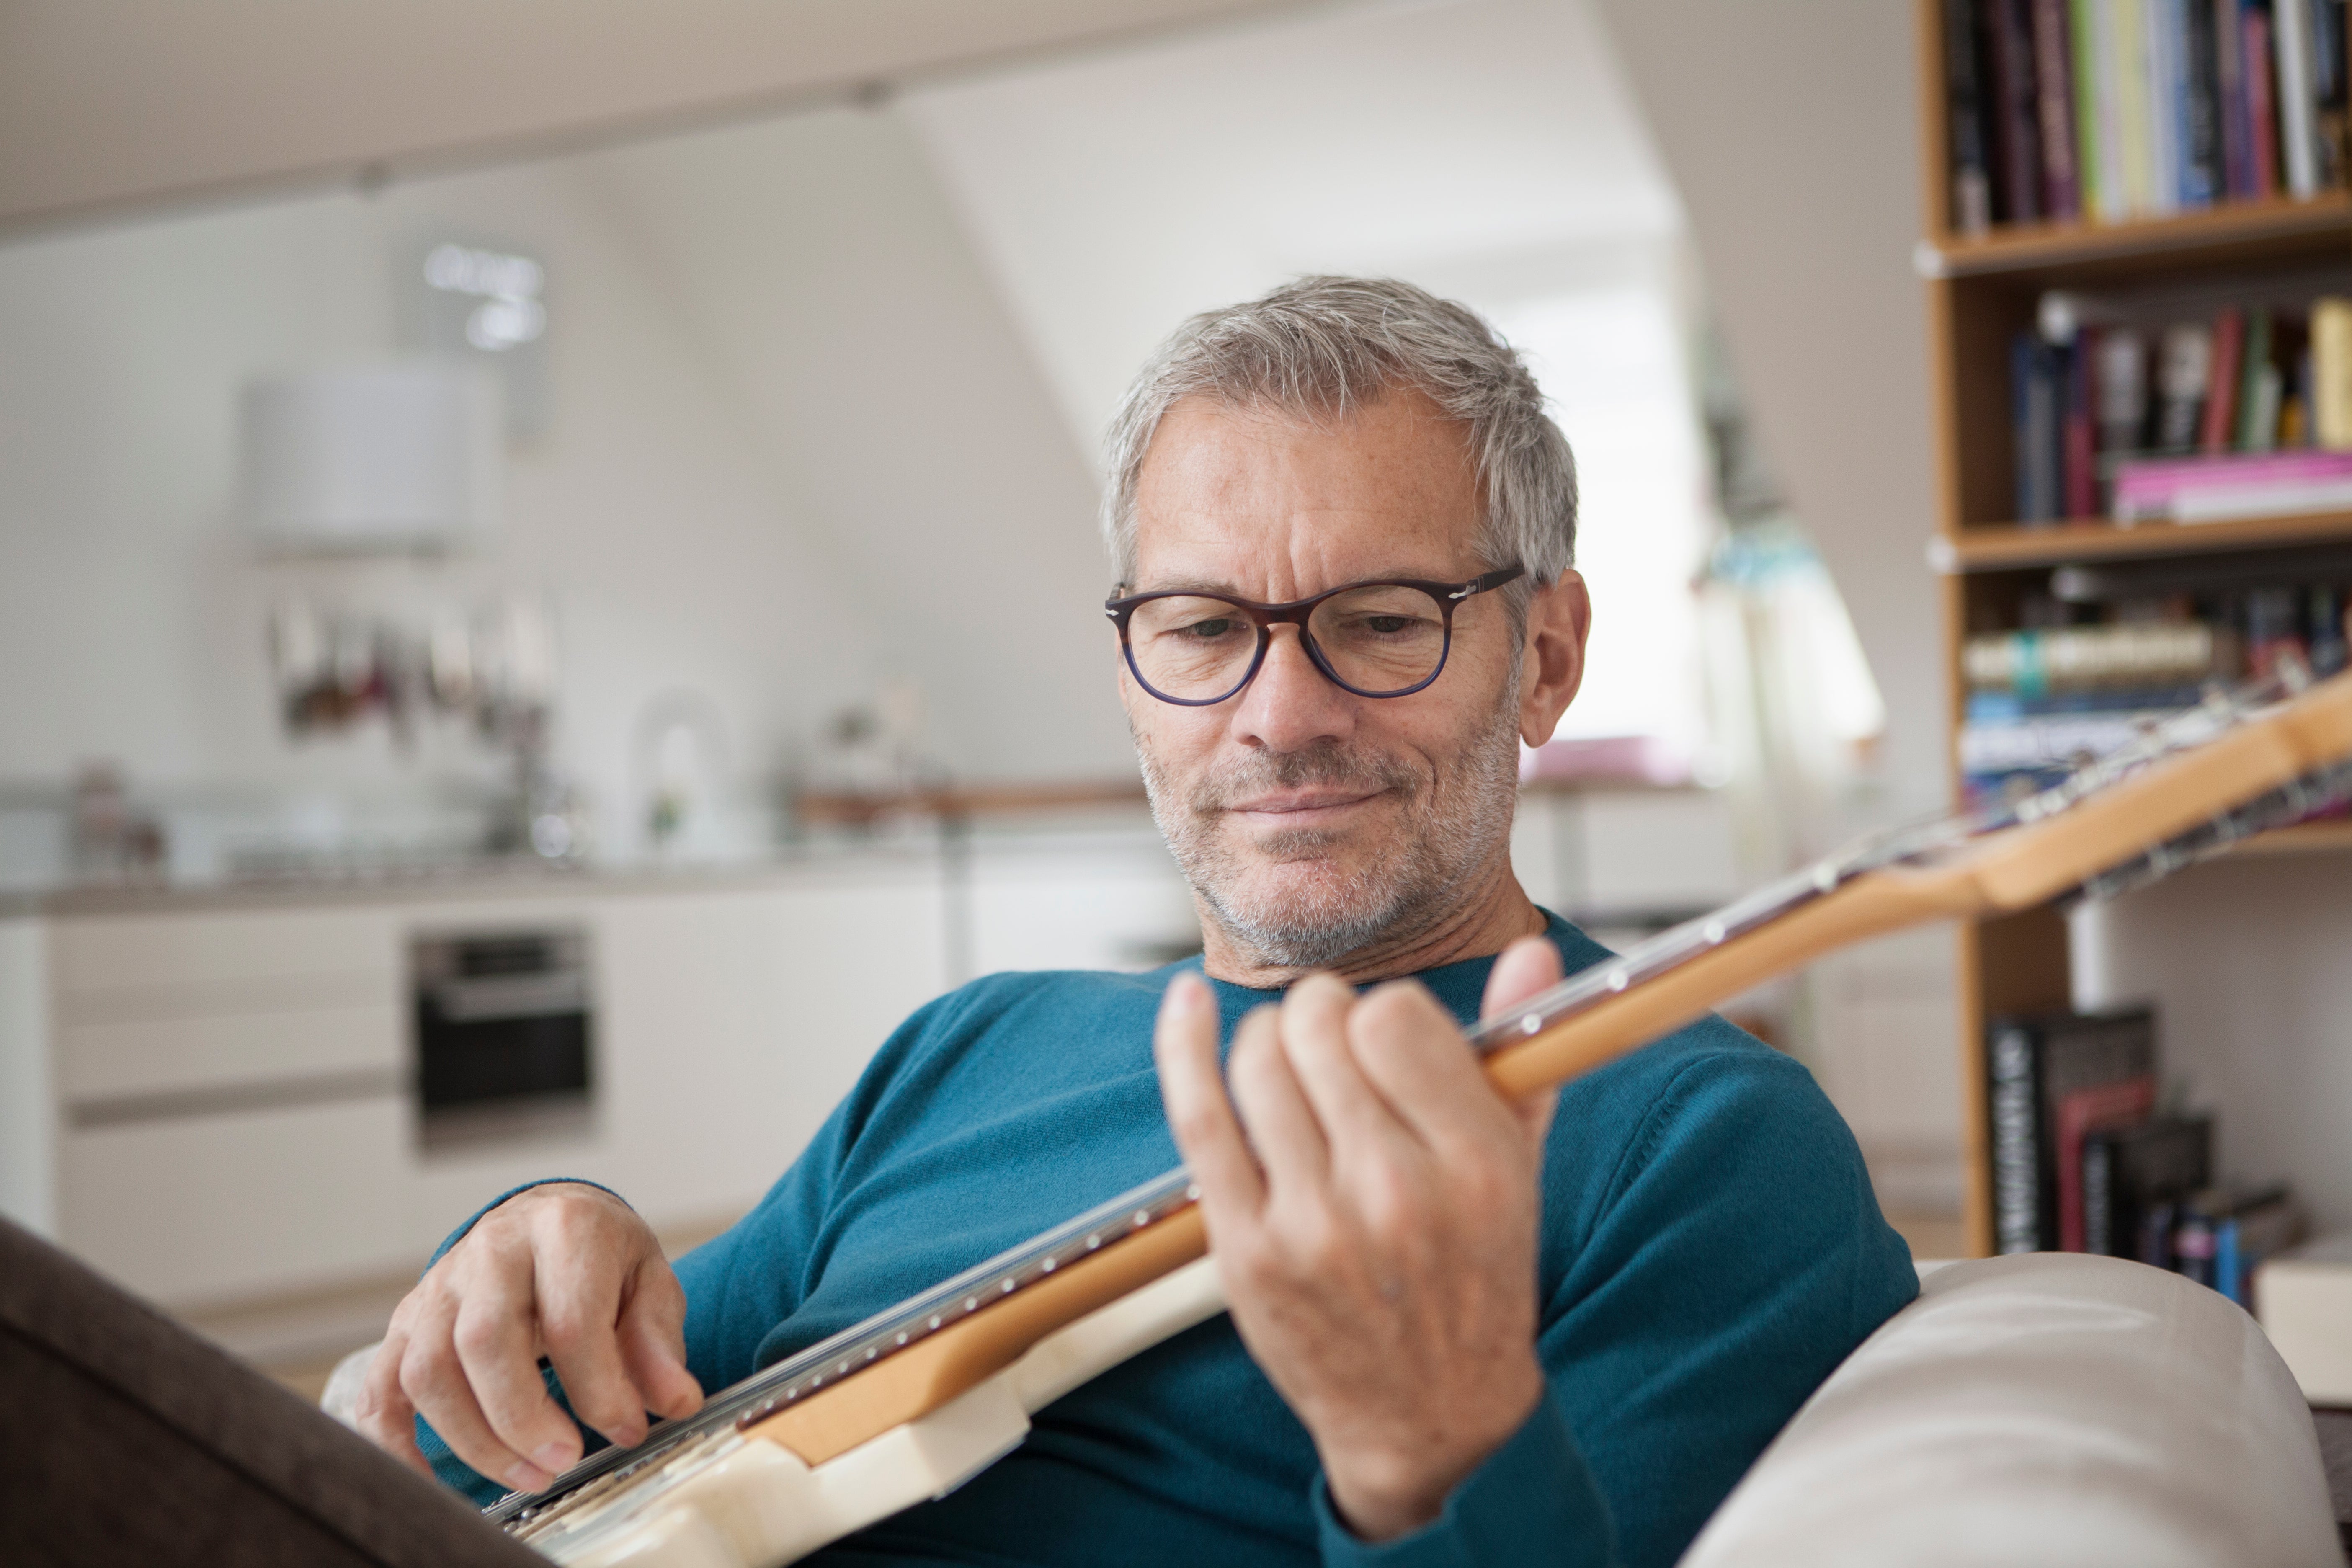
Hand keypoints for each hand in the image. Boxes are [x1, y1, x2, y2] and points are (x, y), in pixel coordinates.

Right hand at [354, 1182, 703, 1492]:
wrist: (548, 1217)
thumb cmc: (600, 1255)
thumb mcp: (648, 1281)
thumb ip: (658, 1342)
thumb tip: (674, 1401)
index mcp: (564, 1229)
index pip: (571, 1320)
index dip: (599, 1388)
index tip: (625, 1429)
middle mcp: (492, 1250)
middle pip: (484, 1343)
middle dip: (524, 1419)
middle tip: (564, 1459)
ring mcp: (441, 1286)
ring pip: (429, 1370)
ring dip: (474, 1439)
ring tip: (528, 1474)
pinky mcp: (407, 1321)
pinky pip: (382, 1387)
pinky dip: (395, 1442)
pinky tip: (430, 1479)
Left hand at [1154, 937, 1561, 1540]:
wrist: (1432, 1417)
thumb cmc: (1475, 1280)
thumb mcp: (1519, 1168)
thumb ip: (1520, 1054)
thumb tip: (1531, 951)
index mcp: (1472, 1164)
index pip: (1393, 1016)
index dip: (1381, 1014)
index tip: (1385, 1044)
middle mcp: (1392, 1191)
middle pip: (1318, 1028)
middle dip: (1320, 1019)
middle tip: (1331, 1050)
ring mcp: (1312, 1224)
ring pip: (1257, 1061)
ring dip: (1268, 1043)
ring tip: (1291, 1070)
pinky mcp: (1246, 1250)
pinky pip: (1198, 1117)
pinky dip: (1183, 1047)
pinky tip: (1185, 1005)